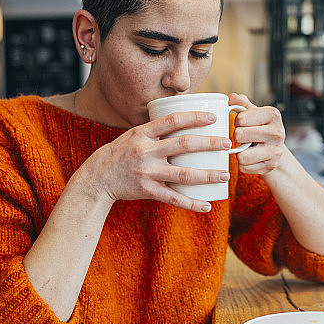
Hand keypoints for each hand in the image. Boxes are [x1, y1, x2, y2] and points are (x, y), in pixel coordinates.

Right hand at [81, 111, 231, 211]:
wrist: (97, 178)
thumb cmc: (120, 153)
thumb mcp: (133, 135)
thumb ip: (156, 131)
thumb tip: (184, 121)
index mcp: (142, 133)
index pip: (172, 120)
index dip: (194, 117)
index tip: (214, 118)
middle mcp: (145, 151)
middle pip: (183, 144)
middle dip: (209, 144)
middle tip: (227, 145)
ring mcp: (146, 172)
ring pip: (183, 174)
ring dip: (207, 175)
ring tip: (225, 175)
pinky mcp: (147, 191)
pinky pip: (173, 198)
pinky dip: (191, 203)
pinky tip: (207, 205)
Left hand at [229, 93, 286, 175]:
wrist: (275, 149)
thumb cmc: (260, 128)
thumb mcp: (253, 113)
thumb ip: (242, 104)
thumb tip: (232, 97)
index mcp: (272, 114)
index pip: (241, 118)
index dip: (236, 121)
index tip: (242, 123)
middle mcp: (277, 132)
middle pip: (239, 135)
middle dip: (237, 137)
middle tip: (243, 137)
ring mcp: (275, 151)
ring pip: (241, 155)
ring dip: (239, 152)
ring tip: (246, 148)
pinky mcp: (270, 166)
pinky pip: (244, 167)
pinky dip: (243, 164)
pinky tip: (250, 158)